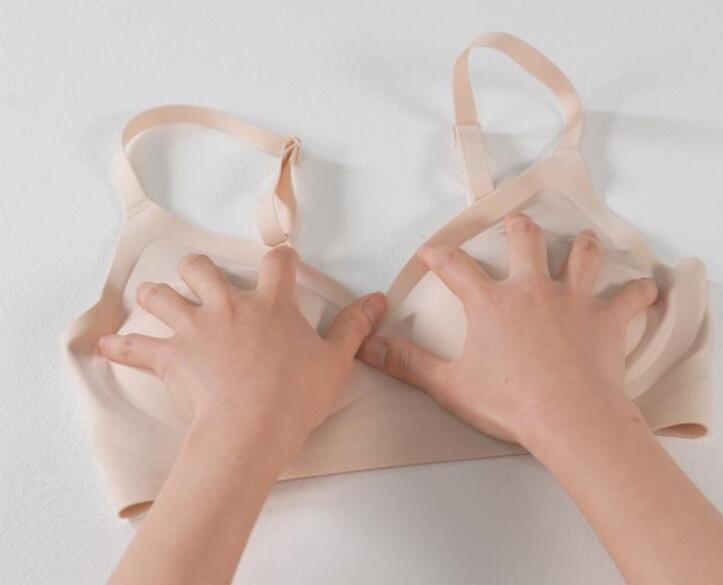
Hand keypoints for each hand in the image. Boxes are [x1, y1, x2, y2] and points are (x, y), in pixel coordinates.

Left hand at [99, 246, 385, 455]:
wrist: (250, 426)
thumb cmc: (295, 395)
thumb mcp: (335, 362)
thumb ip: (355, 327)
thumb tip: (379, 299)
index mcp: (270, 305)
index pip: (276, 265)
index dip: (280, 260)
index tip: (282, 263)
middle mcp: (229, 306)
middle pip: (202, 268)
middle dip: (198, 270)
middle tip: (199, 278)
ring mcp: (196, 328)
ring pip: (162, 296)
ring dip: (156, 296)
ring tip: (153, 299)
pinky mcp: (171, 356)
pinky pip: (136, 347)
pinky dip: (119, 347)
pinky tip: (104, 345)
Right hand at [359, 212, 657, 456]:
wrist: (569, 418)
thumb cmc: (510, 402)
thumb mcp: (450, 385)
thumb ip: (409, 363)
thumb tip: (371, 347)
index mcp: (491, 303)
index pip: (456, 267)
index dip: (440, 255)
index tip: (431, 251)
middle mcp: (532, 290)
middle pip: (526, 240)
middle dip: (519, 227)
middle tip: (517, 224)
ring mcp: (572, 300)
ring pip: (581, 255)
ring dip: (582, 246)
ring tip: (582, 242)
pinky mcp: (605, 319)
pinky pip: (630, 297)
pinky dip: (640, 291)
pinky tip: (647, 287)